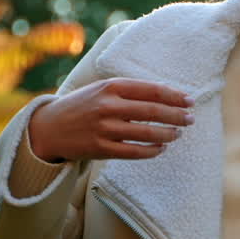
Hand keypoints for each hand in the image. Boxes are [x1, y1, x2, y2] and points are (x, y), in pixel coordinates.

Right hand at [28, 78, 194, 162]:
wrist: (49, 127)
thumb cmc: (83, 105)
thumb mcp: (102, 89)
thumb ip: (129, 90)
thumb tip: (167, 95)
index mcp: (110, 86)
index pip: (151, 90)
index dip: (174, 96)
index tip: (189, 100)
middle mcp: (108, 105)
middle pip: (152, 111)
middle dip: (176, 115)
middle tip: (190, 119)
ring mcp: (104, 128)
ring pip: (146, 133)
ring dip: (167, 134)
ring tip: (178, 133)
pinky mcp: (100, 148)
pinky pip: (134, 152)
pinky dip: (152, 150)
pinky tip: (161, 148)